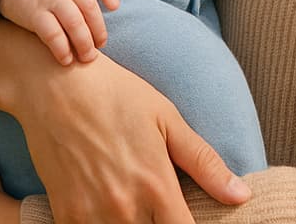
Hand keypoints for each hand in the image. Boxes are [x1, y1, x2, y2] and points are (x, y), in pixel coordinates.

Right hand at [0, 0, 119, 65]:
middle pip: (90, 8)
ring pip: (76, 24)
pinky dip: (62, 49)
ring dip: (84, 43)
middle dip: (98, 29)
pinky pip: (53, 35)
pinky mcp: (34, 13)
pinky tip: (66, 59)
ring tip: (88, 57)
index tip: (113, 8)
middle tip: (100, 44)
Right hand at [9, 52, 252, 223]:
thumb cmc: (116, 95)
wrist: (54, 85)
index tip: (187, 219)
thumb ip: (204, 163)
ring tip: (136, 206)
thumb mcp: (166, 119)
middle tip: (160, 208)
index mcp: (157, 184)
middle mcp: (125, 207)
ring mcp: (92, 214)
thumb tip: (241, 196)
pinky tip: (107, 210)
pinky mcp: (65, 213)